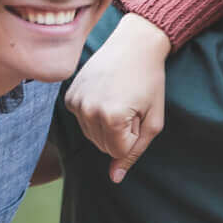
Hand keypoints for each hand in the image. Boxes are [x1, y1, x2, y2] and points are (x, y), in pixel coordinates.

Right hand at [64, 13, 173, 181]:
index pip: (119, 151)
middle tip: (131, 105)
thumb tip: (115, 179)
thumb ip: (135, 151)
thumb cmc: (150, 81)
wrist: (134, 44)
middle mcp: (87, 111)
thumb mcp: (153, 120)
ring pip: (92, 136)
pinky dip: (95, 115)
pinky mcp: (68, 96)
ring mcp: (74, 103)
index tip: (140, 111)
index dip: (135, 135)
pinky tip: (105, 94)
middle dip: (121, 133)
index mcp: (111, 117)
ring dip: (108, 126)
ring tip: (119, 99)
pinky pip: (82, 121)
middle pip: (104, 146)